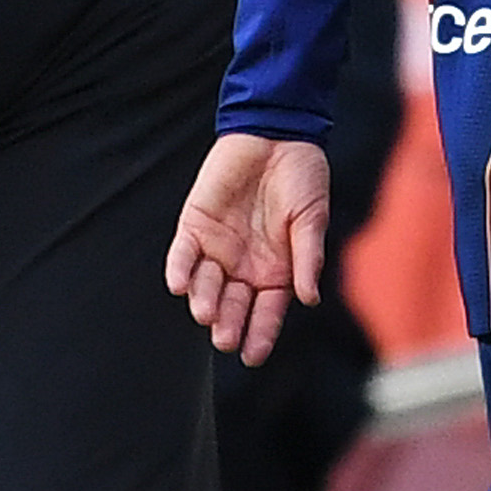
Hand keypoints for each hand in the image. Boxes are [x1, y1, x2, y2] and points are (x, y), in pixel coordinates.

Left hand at [166, 131, 332, 364]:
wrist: (276, 134)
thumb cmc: (302, 178)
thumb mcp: (312, 219)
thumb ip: (307, 258)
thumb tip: (309, 299)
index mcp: (277, 271)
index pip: (267, 312)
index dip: (261, 334)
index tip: (252, 356)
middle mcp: (245, 266)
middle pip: (234, 305)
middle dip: (230, 324)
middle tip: (226, 340)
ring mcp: (218, 248)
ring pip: (206, 285)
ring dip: (205, 301)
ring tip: (206, 315)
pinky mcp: (195, 225)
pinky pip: (183, 254)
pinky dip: (180, 270)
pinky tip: (178, 285)